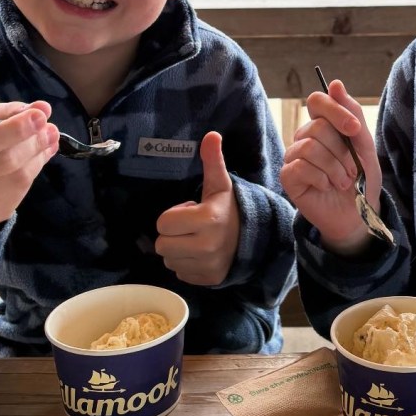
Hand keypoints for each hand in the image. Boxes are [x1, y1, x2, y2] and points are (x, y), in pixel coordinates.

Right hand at [0, 101, 59, 235]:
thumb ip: (9, 111)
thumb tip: (42, 108)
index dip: (14, 129)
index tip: (40, 115)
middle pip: (4, 161)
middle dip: (33, 142)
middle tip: (50, 127)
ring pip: (17, 177)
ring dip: (39, 154)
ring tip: (50, 137)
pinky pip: (21, 190)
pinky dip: (37, 167)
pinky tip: (42, 154)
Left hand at [155, 131, 239, 285]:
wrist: (254, 237)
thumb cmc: (228, 209)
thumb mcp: (220, 184)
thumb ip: (212, 161)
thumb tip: (211, 134)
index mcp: (207, 219)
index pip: (163, 223)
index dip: (173, 216)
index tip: (191, 212)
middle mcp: (207, 246)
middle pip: (161, 245)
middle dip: (172, 235)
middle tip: (191, 228)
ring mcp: (207, 266)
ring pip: (169, 261)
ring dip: (177, 251)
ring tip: (195, 241)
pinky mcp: (207, 280)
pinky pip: (180, 274)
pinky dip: (186, 265)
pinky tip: (200, 255)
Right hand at [280, 79, 378, 255]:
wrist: (359, 215)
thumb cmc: (362, 180)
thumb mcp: (364, 146)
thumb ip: (352, 115)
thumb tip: (335, 84)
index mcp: (324, 126)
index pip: (317, 101)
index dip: (335, 111)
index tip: (354, 129)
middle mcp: (305, 138)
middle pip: (318, 127)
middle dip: (342, 151)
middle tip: (352, 170)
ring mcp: (294, 157)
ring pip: (310, 147)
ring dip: (335, 168)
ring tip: (343, 181)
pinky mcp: (288, 177)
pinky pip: (301, 167)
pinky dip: (322, 179)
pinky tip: (326, 187)